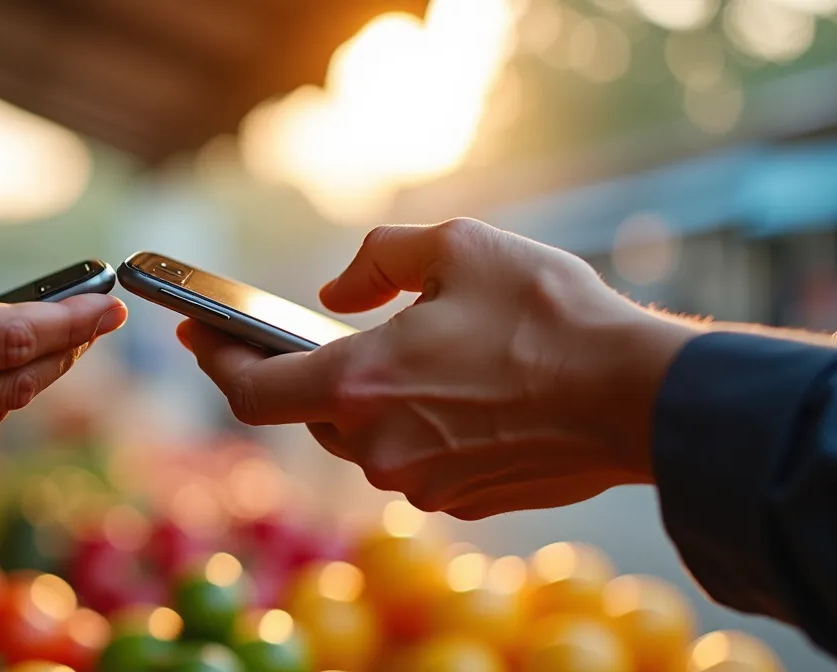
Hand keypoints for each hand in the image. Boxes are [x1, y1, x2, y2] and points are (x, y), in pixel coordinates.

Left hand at [179, 218, 700, 518]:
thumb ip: (378, 259)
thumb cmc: (550, 317)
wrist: (639, 400)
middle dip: (313, 374)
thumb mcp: (459, 248)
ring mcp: (420, 484)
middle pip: (311, 415)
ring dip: (371, 400)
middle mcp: (378, 447)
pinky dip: (417, 428)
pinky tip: (462, 394)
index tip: (197, 334)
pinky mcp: (460, 502)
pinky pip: (414, 461)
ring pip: (364, 440)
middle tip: (327, 332)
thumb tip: (335, 292)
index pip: (252, 391)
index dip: (216, 362)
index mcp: (361, 385)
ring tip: (417, 355)